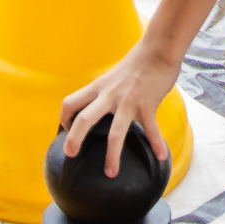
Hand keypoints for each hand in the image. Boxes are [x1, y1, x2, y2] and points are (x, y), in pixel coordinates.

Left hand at [58, 47, 179, 175]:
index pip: (70, 103)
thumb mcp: (111, 77)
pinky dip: (156, 143)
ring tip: (110, 173)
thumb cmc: (135, 64)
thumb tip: (96, 107)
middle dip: (75, 138)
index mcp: (98, 88)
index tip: (66, 130)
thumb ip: (103, 92)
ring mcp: (128, 102)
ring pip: (115, 132)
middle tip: (70, 154)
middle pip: (84, 119)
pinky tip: (161, 156)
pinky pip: (151, 129)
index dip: (64, 119)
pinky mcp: (147, 105)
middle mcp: (109, 96)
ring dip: (112, 155)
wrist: (157, 50)